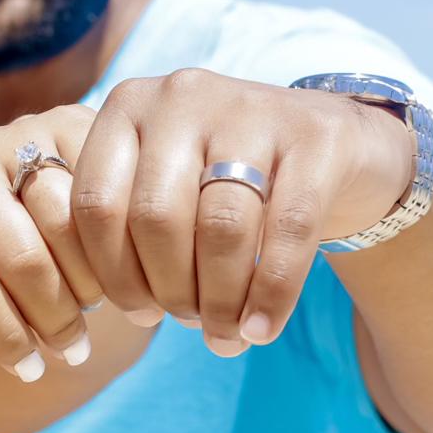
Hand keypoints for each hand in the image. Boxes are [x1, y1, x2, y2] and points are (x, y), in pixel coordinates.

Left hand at [0, 105, 103, 383]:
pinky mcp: (68, 121)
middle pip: (20, 257)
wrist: (22, 188)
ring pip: (66, 224)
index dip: (0, 335)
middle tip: (68, 349)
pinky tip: (112, 274)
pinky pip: (102, 194)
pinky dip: (112, 246)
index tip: (28, 369)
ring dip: (86, 283)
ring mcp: (14, 133)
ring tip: (87, 308)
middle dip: (51, 319)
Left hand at [70, 69, 413, 354]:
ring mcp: (252, 109)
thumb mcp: (171, 185)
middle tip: (190, 323)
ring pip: (221, 227)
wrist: (336, 141)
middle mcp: (183, 95)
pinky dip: (272, 293)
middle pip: (155, 218)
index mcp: (129, 108)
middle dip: (170, 290)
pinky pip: (288, 229)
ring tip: (225, 337)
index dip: (114, 273)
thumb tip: (138, 312)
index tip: (142, 313)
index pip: (96, 204)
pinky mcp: (316, 136)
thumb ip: (137, 232)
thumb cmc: (231, 179)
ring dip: (219, 300)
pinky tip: (261, 330)